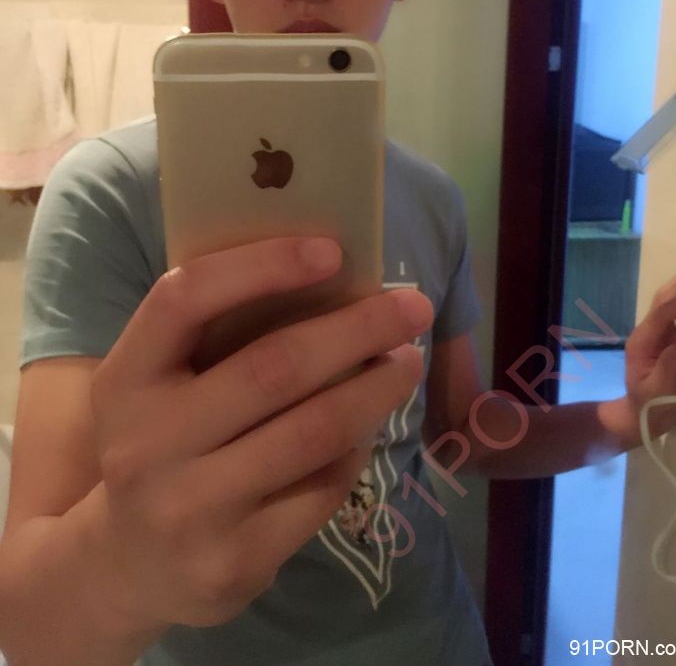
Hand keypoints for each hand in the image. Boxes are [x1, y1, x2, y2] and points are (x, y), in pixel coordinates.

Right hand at [88, 237, 433, 631]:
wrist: (125, 561)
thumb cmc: (160, 441)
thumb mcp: (160, 384)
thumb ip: (217, 337)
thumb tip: (331, 284)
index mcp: (126, 379)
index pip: (186, 300)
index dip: (261, 266)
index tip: (332, 251)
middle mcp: (148, 443)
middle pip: (273, 368)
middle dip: (357, 329)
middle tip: (412, 306)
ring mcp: (190, 509)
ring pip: (312, 432)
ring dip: (376, 389)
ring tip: (407, 362)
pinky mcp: (235, 562)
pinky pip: (322, 490)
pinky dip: (357, 449)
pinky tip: (371, 425)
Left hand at [624, 257, 675, 435]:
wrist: (638, 416)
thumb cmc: (648, 406)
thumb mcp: (656, 391)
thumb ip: (667, 367)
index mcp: (642, 341)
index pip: (664, 314)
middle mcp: (649, 330)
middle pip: (665, 298)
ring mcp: (658, 332)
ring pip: (672, 300)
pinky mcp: (669, 336)